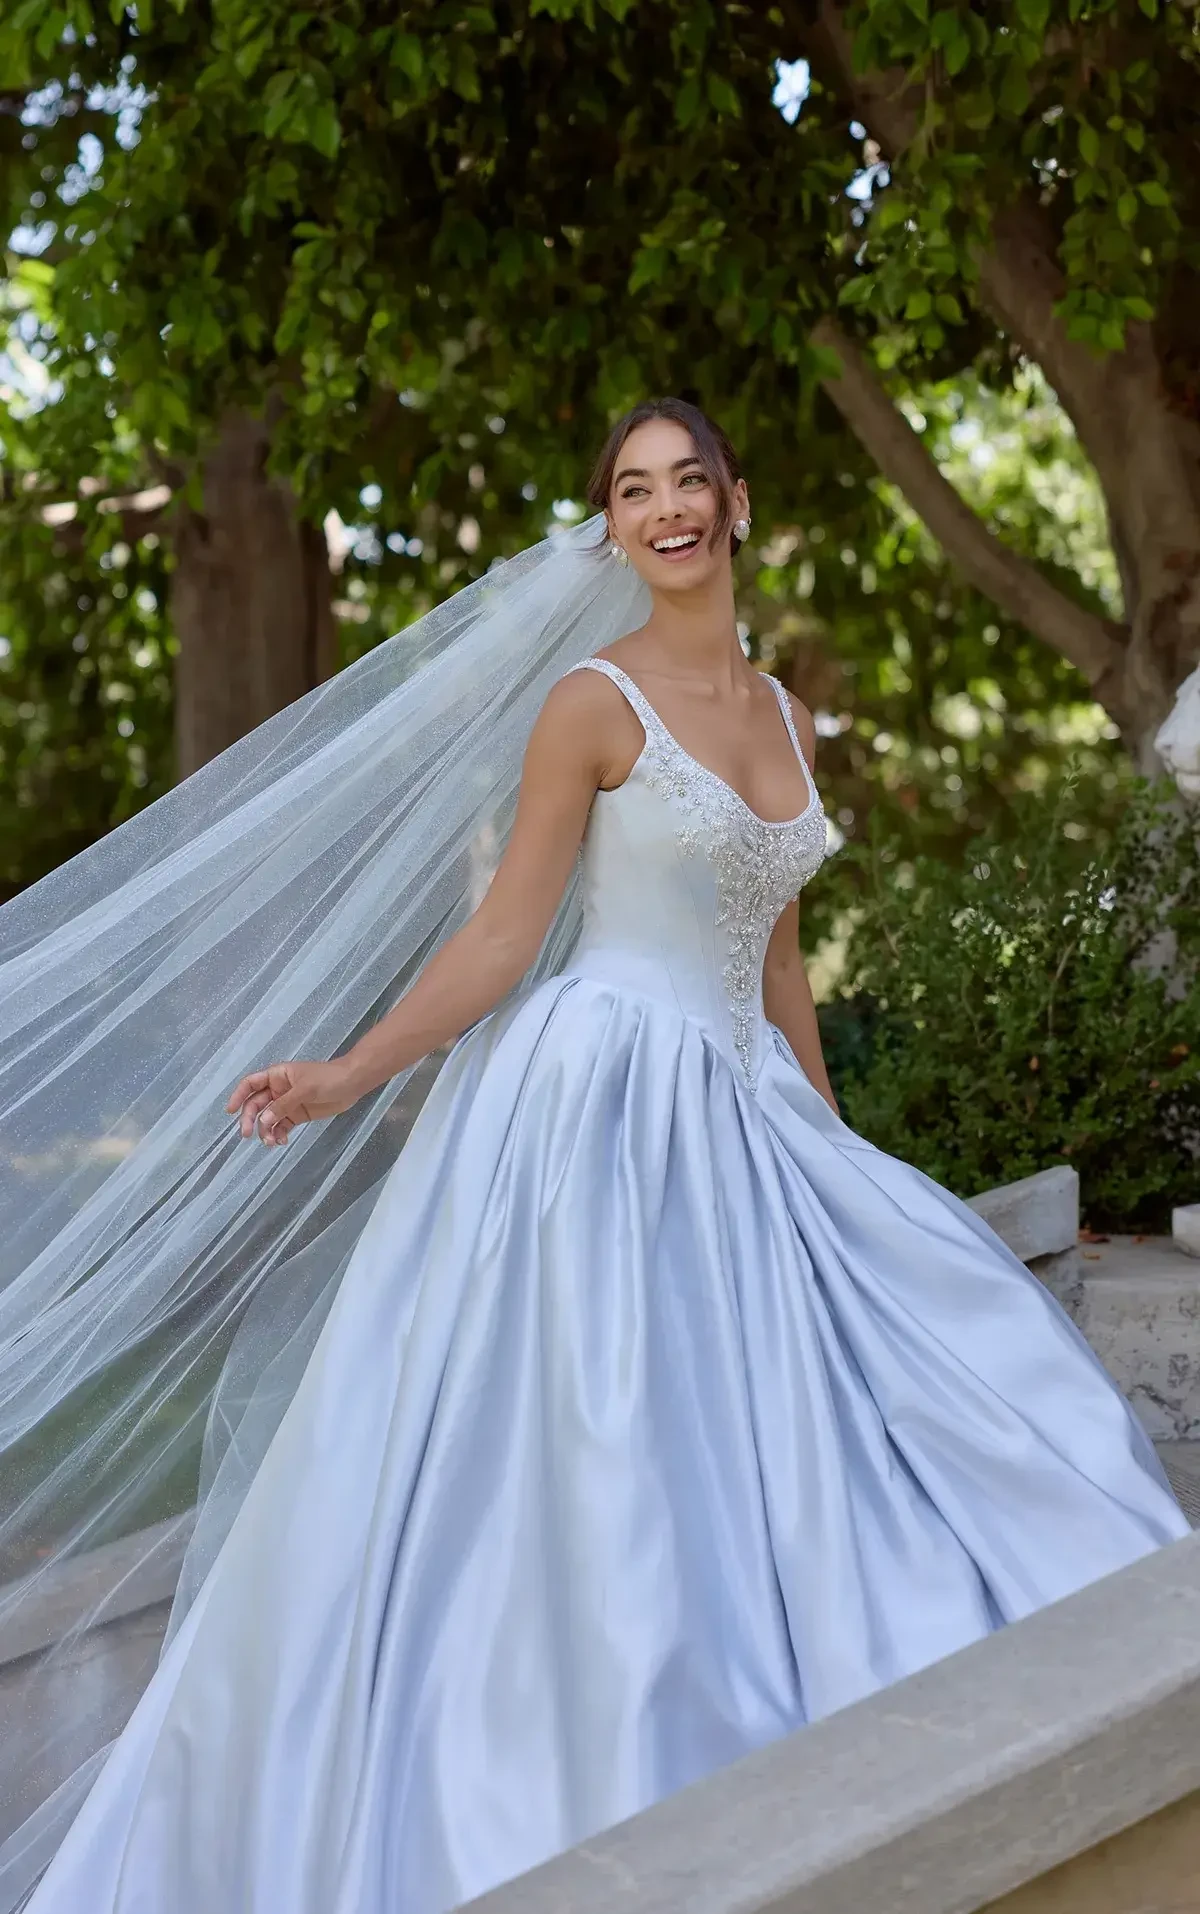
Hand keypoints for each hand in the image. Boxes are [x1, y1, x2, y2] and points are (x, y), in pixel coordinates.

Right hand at [225, 1058, 360, 1147]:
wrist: (353, 1083)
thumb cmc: (328, 1078)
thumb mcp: (305, 1089)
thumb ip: (284, 1104)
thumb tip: (264, 1119)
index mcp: (277, 1075)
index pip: (251, 1084)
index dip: (238, 1095)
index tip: (230, 1111)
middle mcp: (278, 1089)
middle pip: (256, 1104)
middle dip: (250, 1119)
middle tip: (247, 1134)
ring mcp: (287, 1103)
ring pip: (268, 1118)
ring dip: (265, 1131)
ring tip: (270, 1142)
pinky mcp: (297, 1115)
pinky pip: (282, 1126)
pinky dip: (279, 1134)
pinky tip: (282, 1141)